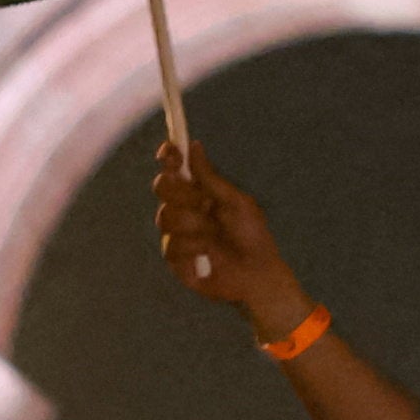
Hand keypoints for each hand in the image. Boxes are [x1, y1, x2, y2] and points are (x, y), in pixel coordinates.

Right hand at [153, 151, 312, 339]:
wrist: (257, 273)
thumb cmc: (251, 235)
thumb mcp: (237, 202)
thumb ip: (212, 178)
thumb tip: (194, 146)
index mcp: (197, 193)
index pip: (174, 169)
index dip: (168, 156)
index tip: (171, 150)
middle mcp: (183, 209)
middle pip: (162, 188)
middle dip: (184, 193)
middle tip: (206, 203)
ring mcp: (176, 233)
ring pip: (166, 216)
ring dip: (194, 224)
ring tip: (214, 234)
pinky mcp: (174, 258)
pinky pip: (172, 244)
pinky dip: (195, 247)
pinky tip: (208, 254)